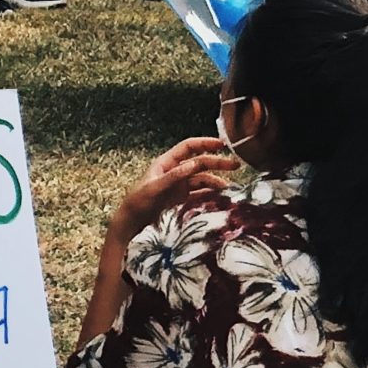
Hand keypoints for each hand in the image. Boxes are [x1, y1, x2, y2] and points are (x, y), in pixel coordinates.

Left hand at [111, 138, 242, 235]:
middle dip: (217, 163)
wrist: (131, 223)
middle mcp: (174, 172)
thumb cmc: (137, 202)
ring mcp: (179, 185)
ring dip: (216, 181)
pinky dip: (210, 194)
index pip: (189, 147)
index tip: (222, 144)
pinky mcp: (181, 199)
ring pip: (202, 179)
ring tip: (229, 189)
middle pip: (200, 162)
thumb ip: (173, 177)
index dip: (205, 143)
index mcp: (166, 163)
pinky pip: (199, 193)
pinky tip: (220, 198)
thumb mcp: (154, 188)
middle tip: (236, 165)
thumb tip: (193, 164)